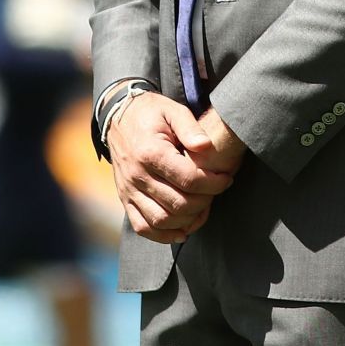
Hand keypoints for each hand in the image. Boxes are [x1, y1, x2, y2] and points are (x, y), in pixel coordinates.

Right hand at [107, 92, 235, 243]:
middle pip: (178, 203)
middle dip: (205, 201)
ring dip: (188, 220)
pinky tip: (183, 228)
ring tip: (203, 206)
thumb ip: (191, 127)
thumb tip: (207, 146)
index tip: (226, 177)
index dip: (214, 183)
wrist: (118, 116)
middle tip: (216, 190)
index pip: (189, 179)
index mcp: (150, 152)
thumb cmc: (150, 113)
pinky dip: (164, 235)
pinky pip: (143, 227)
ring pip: (162, 220)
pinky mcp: (125, 199)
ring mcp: (129, 190)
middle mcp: (137, 175)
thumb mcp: (172, 110)